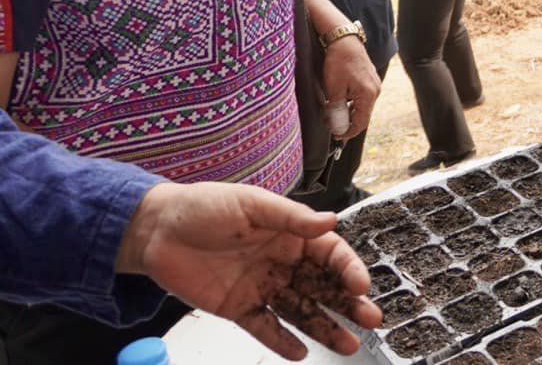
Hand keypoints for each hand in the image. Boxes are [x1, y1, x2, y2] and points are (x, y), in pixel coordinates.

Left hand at [116, 182, 382, 359]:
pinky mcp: (238, 308)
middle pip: (324, 287)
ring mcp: (262, 287)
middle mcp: (283, 263)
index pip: (331, 254)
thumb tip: (331, 220)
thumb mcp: (251, 204)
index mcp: (291, 234)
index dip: (349, 269)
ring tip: (349, 345)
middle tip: (371, 320)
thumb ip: (291, 217)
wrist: (156, 231)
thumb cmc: (204, 207)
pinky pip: (265, 328)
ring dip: (325, 328)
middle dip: (349, 305)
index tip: (361, 286)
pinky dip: (282, 341)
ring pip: (302, 312)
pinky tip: (301, 353)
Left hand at [322, 37, 379, 140]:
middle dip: (348, 123)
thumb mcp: (334, 89)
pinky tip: (340, 102)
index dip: (348, 132)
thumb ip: (337, 110)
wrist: (344, 40)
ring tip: (333, 115)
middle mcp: (375, 91)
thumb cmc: (338, 62)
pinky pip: (363, 97)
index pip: (361, 122)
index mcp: (368, 95)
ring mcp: (374, 84)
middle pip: (363, 115)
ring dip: (349, 113)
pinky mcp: (370, 79)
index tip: (336, 136)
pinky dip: (352, 103)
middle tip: (332, 127)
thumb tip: (338, 127)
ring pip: (362, 106)